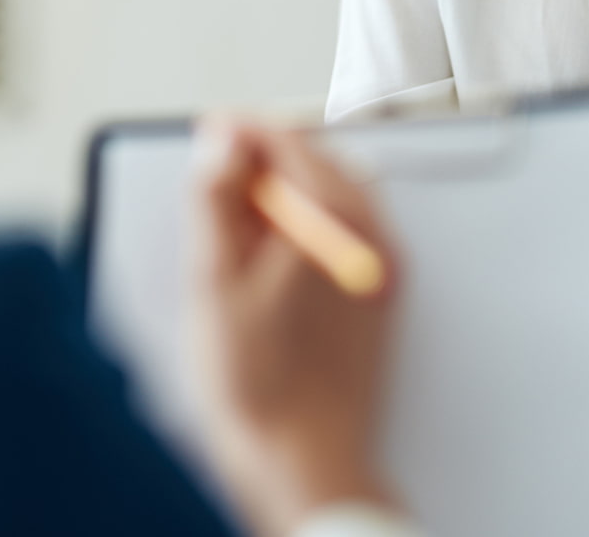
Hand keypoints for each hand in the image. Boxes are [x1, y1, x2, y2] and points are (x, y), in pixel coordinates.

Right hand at [188, 118, 401, 536]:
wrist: (303, 460)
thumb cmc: (261, 385)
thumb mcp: (214, 281)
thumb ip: (215, 201)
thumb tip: (221, 144)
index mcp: (336, 223)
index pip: (290, 143)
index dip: (241, 130)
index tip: (209, 129)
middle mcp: (370, 236)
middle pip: (316, 164)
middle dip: (263, 155)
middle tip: (214, 167)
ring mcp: (380, 267)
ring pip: (332, 197)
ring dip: (285, 189)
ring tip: (233, 211)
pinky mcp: (376, 296)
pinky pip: (343, 232)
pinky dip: (305, 222)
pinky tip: (267, 250)